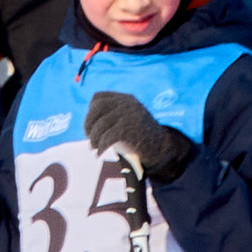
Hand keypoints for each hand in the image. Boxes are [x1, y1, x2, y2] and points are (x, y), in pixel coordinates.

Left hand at [83, 91, 198, 181]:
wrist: (163, 147)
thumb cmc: (142, 136)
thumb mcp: (129, 119)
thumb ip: (113, 115)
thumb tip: (89, 125)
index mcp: (125, 99)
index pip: (99, 98)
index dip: (90, 112)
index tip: (90, 126)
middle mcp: (126, 103)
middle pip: (97, 109)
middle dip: (89, 125)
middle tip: (90, 139)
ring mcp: (129, 115)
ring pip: (101, 125)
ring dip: (94, 138)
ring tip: (94, 148)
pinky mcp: (130, 129)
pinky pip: (108, 137)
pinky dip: (101, 146)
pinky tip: (99, 153)